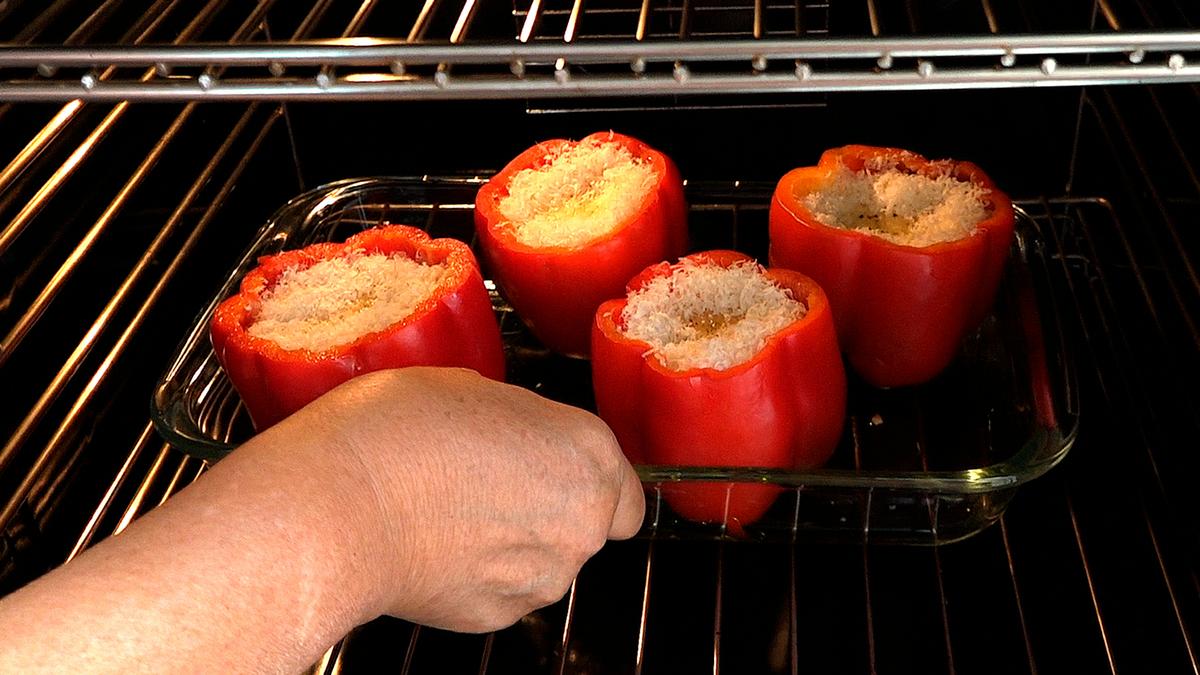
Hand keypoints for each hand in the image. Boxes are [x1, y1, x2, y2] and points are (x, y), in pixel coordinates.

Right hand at [267, 367, 644, 632]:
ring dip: (515, 542)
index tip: (557, 471)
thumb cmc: (396, 433)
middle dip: (550, 507)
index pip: (626, 483)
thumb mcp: (471, 387)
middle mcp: (580, 519)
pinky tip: (438, 544)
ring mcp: (543, 575)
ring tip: (453, 509)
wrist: (338, 505)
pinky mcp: (500, 614)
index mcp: (586, 452)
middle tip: (491, 482)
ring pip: (547, 561)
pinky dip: (480, 574)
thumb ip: (521, 419)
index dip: (588, 477)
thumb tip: (515, 434)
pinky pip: (505, 592)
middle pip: (589, 522)